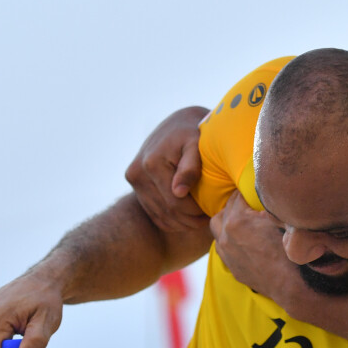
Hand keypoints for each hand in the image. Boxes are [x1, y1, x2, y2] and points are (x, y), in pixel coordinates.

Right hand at [125, 106, 209, 232]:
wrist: (178, 124)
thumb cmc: (194, 133)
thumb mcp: (196, 145)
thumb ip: (190, 166)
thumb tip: (178, 192)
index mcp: (151, 163)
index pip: (175, 202)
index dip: (195, 213)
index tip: (213, 212)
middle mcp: (137, 173)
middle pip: (166, 211)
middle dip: (190, 220)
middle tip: (210, 219)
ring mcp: (134, 181)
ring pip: (160, 215)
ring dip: (182, 223)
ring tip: (202, 219)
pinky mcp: (136, 186)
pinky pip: (154, 213)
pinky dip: (172, 220)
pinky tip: (188, 217)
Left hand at [211, 191, 317, 319]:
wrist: (291, 284)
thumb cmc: (291, 250)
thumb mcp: (284, 219)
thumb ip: (272, 203)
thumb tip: (270, 192)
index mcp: (238, 221)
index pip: (237, 195)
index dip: (247, 191)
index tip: (255, 190)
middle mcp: (226, 236)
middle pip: (226, 208)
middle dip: (237, 203)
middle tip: (251, 202)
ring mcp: (226, 253)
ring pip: (216, 225)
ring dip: (227, 218)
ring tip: (242, 217)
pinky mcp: (231, 266)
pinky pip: (221, 245)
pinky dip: (227, 237)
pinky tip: (242, 238)